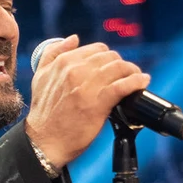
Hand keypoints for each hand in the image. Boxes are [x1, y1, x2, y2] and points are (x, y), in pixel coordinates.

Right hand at [23, 35, 151, 168]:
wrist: (43, 143)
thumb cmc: (44, 114)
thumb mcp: (40, 79)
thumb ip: (52, 54)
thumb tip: (73, 38)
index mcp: (63, 63)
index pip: (96, 49)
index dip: (107, 58)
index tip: (110, 69)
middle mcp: (74, 71)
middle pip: (110, 57)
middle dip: (120, 65)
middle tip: (124, 76)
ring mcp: (87, 86)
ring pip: (119, 68)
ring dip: (132, 72)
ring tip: (135, 79)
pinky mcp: (98, 102)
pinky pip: (124, 85)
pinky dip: (137, 82)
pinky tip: (141, 82)